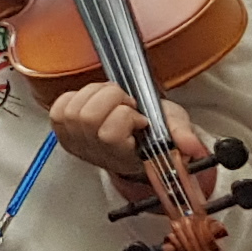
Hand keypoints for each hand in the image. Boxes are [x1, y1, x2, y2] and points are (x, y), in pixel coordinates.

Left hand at [49, 85, 208, 185]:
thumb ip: (184, 136)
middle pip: (87, 116)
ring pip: (73, 109)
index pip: (109, 134)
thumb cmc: (153, 133)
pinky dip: (76, 97)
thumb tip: (192, 147)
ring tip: (111, 101)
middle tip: (125, 103)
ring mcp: (76, 143)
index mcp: (124, 156)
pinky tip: (92, 102)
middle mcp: (96, 152)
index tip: (139, 118)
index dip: (125, 117)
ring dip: (95, 94)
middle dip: (110, 99)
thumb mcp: (175, 128)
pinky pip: (59, 106)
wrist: (136, 139)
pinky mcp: (62, 131)